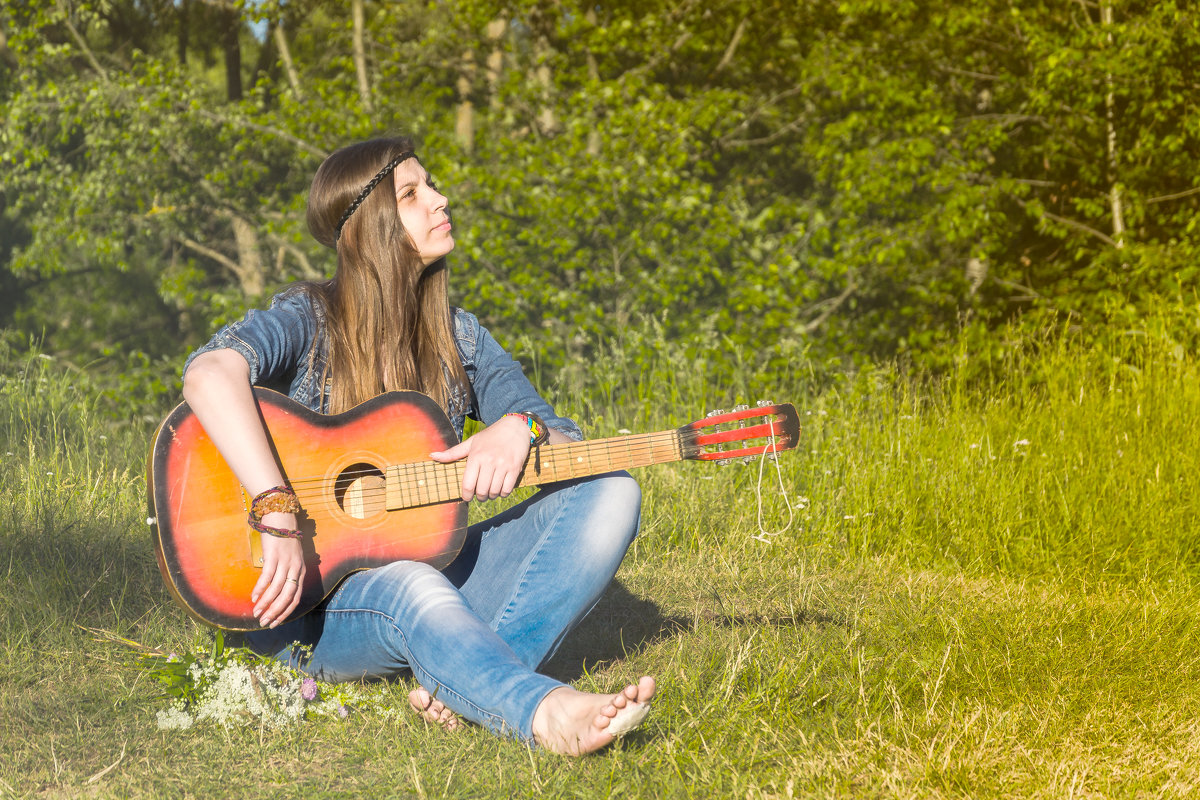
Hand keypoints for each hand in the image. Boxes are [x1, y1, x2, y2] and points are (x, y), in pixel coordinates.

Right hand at [251, 512, 305, 627]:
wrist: (281, 517)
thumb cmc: (284, 539)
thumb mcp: (292, 558)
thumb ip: (288, 573)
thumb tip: (277, 591)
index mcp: (301, 571)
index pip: (296, 597)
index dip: (285, 612)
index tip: (275, 622)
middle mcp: (296, 568)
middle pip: (287, 596)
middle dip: (276, 612)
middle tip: (265, 622)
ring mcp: (285, 562)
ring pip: (277, 589)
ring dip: (266, 603)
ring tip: (257, 613)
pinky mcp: (273, 556)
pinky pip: (267, 577)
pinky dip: (260, 589)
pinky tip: (253, 597)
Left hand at [430, 415, 531, 500]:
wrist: (515, 427)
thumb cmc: (490, 436)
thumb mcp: (471, 442)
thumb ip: (453, 453)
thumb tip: (432, 455)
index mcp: (476, 456)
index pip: (468, 484)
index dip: (466, 496)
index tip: (467, 497)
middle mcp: (489, 461)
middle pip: (481, 490)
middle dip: (479, 497)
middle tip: (480, 495)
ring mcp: (503, 465)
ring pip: (494, 491)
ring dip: (491, 496)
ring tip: (490, 493)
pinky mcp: (515, 468)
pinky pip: (507, 489)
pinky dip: (503, 493)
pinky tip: (500, 490)